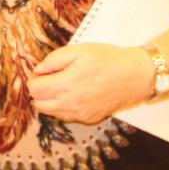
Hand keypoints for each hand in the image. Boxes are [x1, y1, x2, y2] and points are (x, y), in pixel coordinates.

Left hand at [28, 44, 150, 123]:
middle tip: (51, 76)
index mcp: (66, 85)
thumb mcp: (78, 50)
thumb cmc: (107, 60)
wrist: (134, 76)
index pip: (34, 89)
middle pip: (38, 104)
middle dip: (39, 90)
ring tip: (62, 84)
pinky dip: (62, 107)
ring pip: (50, 113)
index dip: (34, 77)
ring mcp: (80, 115)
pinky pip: (66, 116)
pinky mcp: (89, 119)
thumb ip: (53, 60)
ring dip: (49, 100)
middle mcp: (70, 105)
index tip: (43, 70)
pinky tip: (73, 93)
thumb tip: (38, 70)